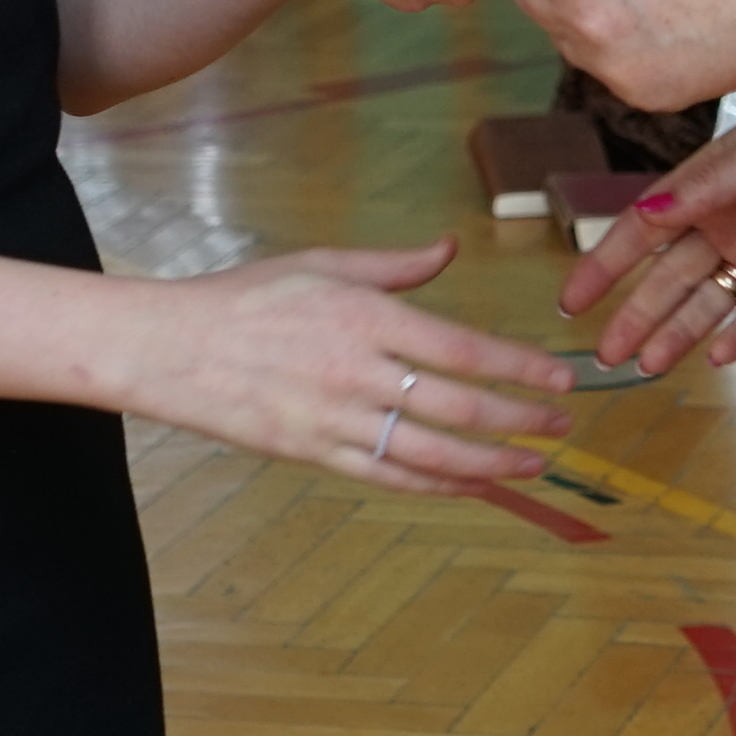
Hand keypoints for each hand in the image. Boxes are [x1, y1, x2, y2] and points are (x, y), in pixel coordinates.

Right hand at [130, 238, 573, 493]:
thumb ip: (394, 265)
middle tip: (562, 424)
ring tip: (533, 463)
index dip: (518, 369)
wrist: (173, 348)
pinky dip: (438, 486)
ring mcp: (337, 420)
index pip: (462, 349)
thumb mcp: (322, 263)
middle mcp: (358, 372)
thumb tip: (450, 249)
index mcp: (365, 317)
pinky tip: (474, 485)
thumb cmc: (248, 298)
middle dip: (520, 419)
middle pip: (458, 407)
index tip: (560, 379)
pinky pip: (390, 478)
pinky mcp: (316, 454)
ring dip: (491, 463)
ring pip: (431, 454)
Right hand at [561, 104, 735, 371]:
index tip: (571, 302)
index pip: (642, 232)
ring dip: (676, 334)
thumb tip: (648, 214)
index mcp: (706, 188)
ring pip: (707, 303)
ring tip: (645, 367)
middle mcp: (726, 224)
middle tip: (603, 356)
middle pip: (668, 279)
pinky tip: (714, 358)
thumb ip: (708, 188)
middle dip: (635, 316)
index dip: (605, 267)